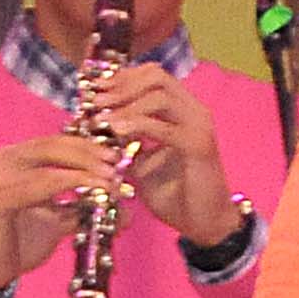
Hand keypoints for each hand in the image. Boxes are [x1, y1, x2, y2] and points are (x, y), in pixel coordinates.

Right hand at [0, 134, 120, 297]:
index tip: (116, 156)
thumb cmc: (20, 242)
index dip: (86, 146)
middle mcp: (1, 160)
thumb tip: (125, 211)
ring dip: (84, 171)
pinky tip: (92, 191)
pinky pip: (39, 186)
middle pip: (51, 147)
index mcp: (13, 159)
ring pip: (48, 165)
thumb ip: (86, 211)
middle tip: (115, 166)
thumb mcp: (60, 222)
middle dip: (88, 155)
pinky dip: (70, 185)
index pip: (53, 143)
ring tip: (110, 181)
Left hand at [88, 63, 236, 244]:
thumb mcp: (140, 161)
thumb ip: (124, 140)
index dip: (121, 77)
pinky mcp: (199, 146)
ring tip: (102, 118)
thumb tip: (94, 125)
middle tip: (96, 101)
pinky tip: (117, 131)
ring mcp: (199, 126)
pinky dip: (138, 125)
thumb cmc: (173, 192)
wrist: (204, 222)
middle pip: (156, 76)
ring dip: (125, 103)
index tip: (94, 89)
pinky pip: (165, 127)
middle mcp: (193, 111)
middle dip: (121, 85)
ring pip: (160, 96)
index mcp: (181, 110)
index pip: (152, 75)